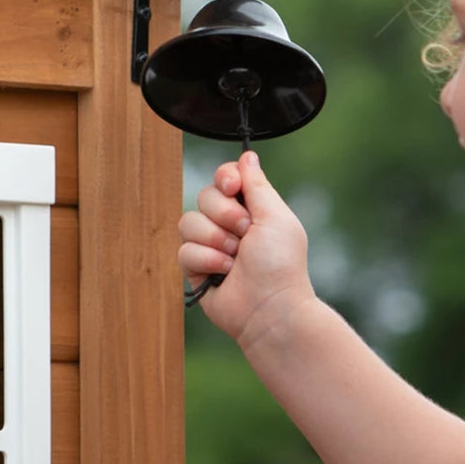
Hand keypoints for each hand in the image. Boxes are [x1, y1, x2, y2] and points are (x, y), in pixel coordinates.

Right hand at [177, 151, 315, 345]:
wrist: (270, 308)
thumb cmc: (280, 264)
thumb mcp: (275, 216)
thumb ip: (257, 185)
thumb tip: (247, 155)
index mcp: (252, 208)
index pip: (225, 177)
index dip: (225, 178)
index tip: (234, 188)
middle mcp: (229, 224)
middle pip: (205, 195)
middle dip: (225, 215)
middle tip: (245, 234)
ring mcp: (211, 245)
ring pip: (189, 221)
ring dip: (216, 240)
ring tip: (235, 259)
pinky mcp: (196, 268)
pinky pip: (184, 249)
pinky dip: (206, 260)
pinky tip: (224, 274)